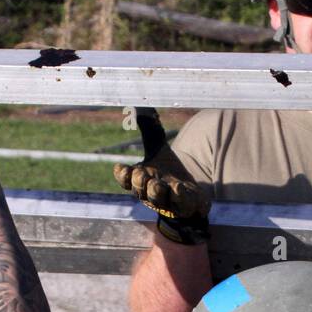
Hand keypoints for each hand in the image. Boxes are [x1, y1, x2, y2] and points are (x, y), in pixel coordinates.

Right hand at [113, 108, 210, 245]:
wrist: (189, 194)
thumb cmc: (168, 172)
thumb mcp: (159, 149)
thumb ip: (149, 130)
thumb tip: (138, 106)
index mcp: (140, 180)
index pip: (125, 180)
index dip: (122, 175)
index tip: (121, 167)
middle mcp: (150, 194)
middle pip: (139, 190)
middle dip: (139, 182)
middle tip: (142, 174)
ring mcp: (167, 202)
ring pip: (157, 199)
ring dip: (155, 191)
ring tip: (157, 183)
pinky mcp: (185, 206)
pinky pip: (180, 203)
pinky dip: (178, 195)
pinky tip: (179, 186)